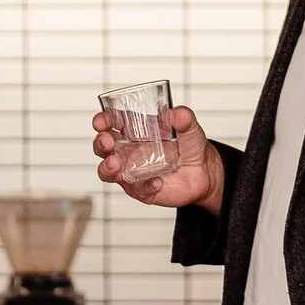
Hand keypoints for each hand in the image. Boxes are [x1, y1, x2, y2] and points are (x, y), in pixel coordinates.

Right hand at [92, 103, 222, 213]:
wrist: (204, 172)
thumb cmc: (189, 146)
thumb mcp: (189, 128)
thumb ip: (184, 119)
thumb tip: (179, 114)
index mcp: (133, 131)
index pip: (110, 123)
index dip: (102, 121)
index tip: (100, 122)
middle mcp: (127, 151)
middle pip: (103, 148)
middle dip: (100, 144)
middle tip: (106, 142)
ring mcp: (132, 172)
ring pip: (108, 172)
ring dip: (107, 168)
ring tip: (115, 164)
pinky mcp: (142, 190)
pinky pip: (138, 190)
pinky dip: (145, 186)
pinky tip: (157, 181)